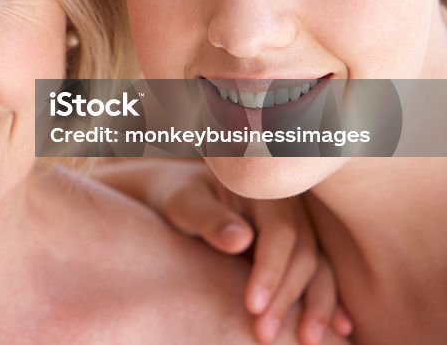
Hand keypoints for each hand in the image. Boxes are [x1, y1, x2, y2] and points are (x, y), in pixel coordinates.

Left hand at [94, 159, 352, 344]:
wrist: (180, 193)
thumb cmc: (177, 196)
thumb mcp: (183, 202)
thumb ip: (208, 218)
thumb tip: (241, 240)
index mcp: (265, 187)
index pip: (281, 232)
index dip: (271, 271)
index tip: (253, 306)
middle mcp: (289, 206)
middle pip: (303, 254)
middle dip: (287, 297)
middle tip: (264, 335)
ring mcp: (298, 226)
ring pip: (318, 267)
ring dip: (314, 306)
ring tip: (307, 341)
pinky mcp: (298, 247)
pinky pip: (320, 273)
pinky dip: (328, 300)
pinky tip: (340, 328)